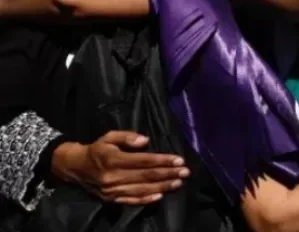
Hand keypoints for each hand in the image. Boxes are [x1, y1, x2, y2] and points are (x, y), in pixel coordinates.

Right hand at [52, 131, 189, 204]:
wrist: (74, 167)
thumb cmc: (96, 149)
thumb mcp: (109, 136)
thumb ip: (127, 136)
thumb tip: (146, 140)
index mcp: (113, 159)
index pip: (143, 161)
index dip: (163, 161)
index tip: (179, 160)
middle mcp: (113, 177)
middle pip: (146, 176)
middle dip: (168, 173)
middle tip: (185, 172)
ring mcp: (112, 190)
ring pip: (142, 189)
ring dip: (162, 186)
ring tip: (178, 182)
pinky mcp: (111, 199)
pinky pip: (131, 201)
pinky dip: (147, 199)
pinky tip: (160, 196)